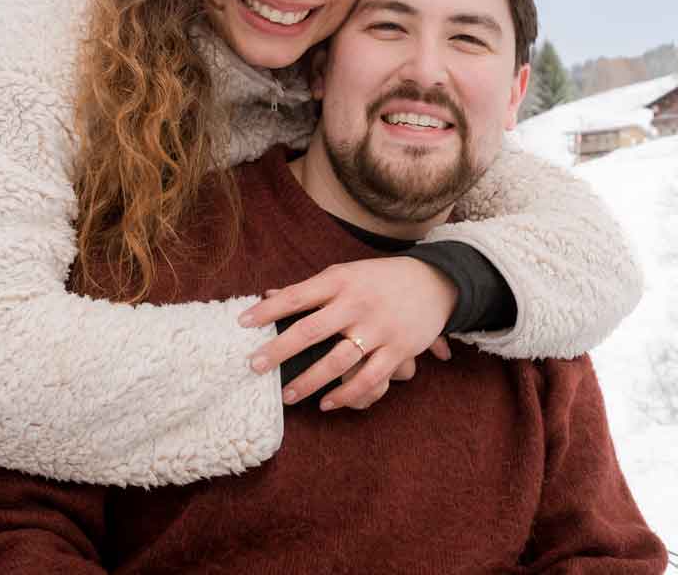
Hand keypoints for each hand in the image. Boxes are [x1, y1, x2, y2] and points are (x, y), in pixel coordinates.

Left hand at [239, 257, 457, 410]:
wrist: (435, 281)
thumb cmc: (379, 279)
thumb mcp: (346, 274)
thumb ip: (310, 288)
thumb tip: (268, 296)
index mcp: (340, 280)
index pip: (296, 296)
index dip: (267, 311)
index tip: (242, 323)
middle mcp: (357, 304)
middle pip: (309, 330)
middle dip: (278, 351)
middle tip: (253, 366)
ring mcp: (378, 328)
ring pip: (337, 361)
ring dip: (309, 381)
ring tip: (287, 395)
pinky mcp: (397, 349)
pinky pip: (368, 379)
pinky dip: (345, 395)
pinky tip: (327, 403)